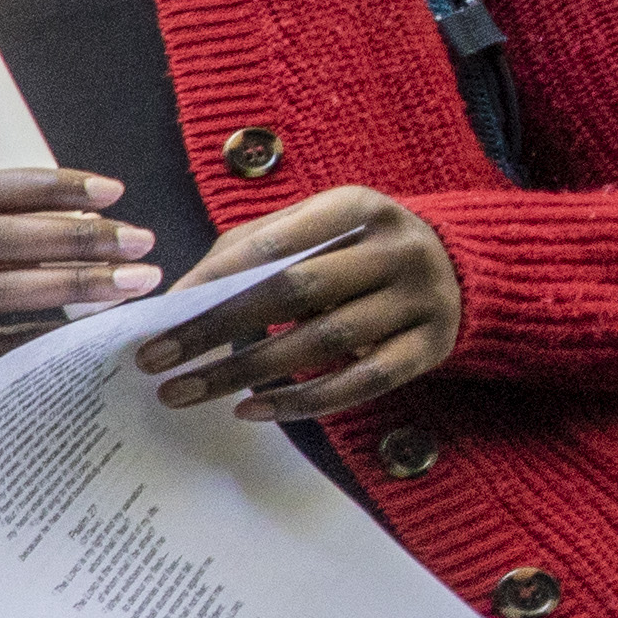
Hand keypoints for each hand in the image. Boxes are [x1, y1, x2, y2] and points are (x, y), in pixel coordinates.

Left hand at [138, 188, 458, 424]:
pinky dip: (303, 402)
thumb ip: (253, 249)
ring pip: (324, 340)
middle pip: (295, 291)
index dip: (215, 275)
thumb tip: (181, 295)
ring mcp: (420, 299)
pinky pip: (361, 383)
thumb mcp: (317, 228)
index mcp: (359, 207)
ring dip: (246, 371)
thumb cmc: (358, 249)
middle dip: (217, 327)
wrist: (462, 268)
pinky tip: (250, 410)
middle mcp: (396, 250)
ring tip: (185, 391)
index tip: (162, 311)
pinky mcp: (431, 348)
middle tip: (155, 359)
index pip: (276, 241)